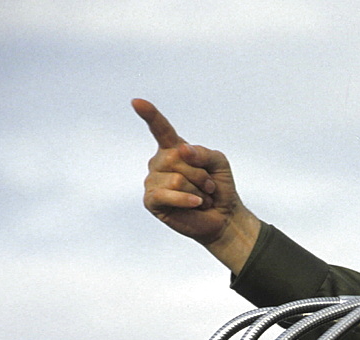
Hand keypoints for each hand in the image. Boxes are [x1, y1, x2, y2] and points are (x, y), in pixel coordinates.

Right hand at [132, 98, 258, 272]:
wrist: (224, 217)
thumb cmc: (219, 188)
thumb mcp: (219, 163)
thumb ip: (204, 152)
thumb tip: (181, 151)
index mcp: (173, 149)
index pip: (161, 129)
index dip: (150, 115)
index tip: (136, 102)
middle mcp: (159, 163)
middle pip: (176, 158)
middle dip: (200, 173)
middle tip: (208, 186)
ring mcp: (153, 181)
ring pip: (176, 178)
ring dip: (198, 190)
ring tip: (201, 198)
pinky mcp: (152, 201)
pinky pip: (166, 194)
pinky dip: (186, 199)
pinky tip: (195, 204)